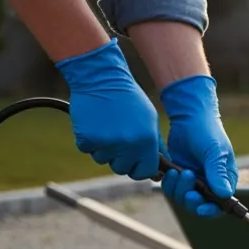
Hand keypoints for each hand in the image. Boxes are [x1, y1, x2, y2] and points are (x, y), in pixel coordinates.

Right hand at [55, 38, 160, 180]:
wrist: (101, 78)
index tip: (135, 162)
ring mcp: (106, 143)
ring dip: (103, 149)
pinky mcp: (86, 139)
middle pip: (122, 169)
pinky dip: (89, 141)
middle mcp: (128, 145)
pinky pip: (88, 150)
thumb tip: (161, 167)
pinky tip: (94, 124)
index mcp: (147, 141)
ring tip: (106, 127)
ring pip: (103, 160)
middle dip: (120, 159)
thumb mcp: (150, 119)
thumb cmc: (129, 98)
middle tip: (117, 139)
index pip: (144, 171)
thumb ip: (156, 145)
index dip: (139, 168)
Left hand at [160, 75, 237, 217]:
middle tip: (184, 179)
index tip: (200, 208)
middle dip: (190, 198)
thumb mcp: (214, 152)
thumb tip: (225, 195)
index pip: (220, 205)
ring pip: (183, 198)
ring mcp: (193, 181)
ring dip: (178, 189)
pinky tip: (169, 171)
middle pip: (199, 205)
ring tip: (176, 171)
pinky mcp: (179, 175)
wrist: (190, 116)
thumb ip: (218, 173)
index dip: (210, 210)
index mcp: (225, 181)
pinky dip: (169, 184)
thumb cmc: (208, 131)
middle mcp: (210, 184)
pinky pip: (172, 189)